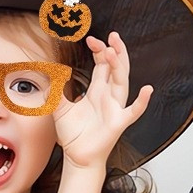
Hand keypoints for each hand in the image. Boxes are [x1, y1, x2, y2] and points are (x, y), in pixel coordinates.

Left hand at [53, 33, 151, 168]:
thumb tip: (45, 72)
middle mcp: (108, 97)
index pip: (102, 65)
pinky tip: (147, 90)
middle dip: (114, 51)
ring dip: (120, 67)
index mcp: (97, 91)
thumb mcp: (58, 106)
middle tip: (111, 35)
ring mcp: (115, 109)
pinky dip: (141, 102)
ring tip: (115, 51)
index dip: (99, 51)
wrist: (78, 157)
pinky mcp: (119, 123)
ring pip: (122, 83)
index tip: (92, 39)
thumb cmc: (73, 133)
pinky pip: (133, 111)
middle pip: (115, 69)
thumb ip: (54, 89)